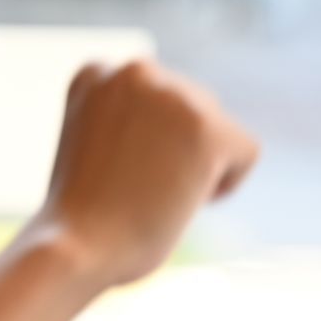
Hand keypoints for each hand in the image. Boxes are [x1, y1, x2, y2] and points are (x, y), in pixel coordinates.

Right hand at [29, 60, 260, 288]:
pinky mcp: (206, 127)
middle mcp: (135, 71)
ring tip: (152, 199)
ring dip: (195, 168)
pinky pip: (246, 153)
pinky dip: (224, 186)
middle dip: (176, 153)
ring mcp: (172, 95)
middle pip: (192, 107)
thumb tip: (178, 132)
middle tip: (136, 194)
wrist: (73, 249)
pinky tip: (182, 204)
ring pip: (217, 130)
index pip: (156, 101)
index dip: (147, 145)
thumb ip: (127, 123)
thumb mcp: (90, 148)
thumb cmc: (77, 220)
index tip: (116, 177)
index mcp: (97, 73)